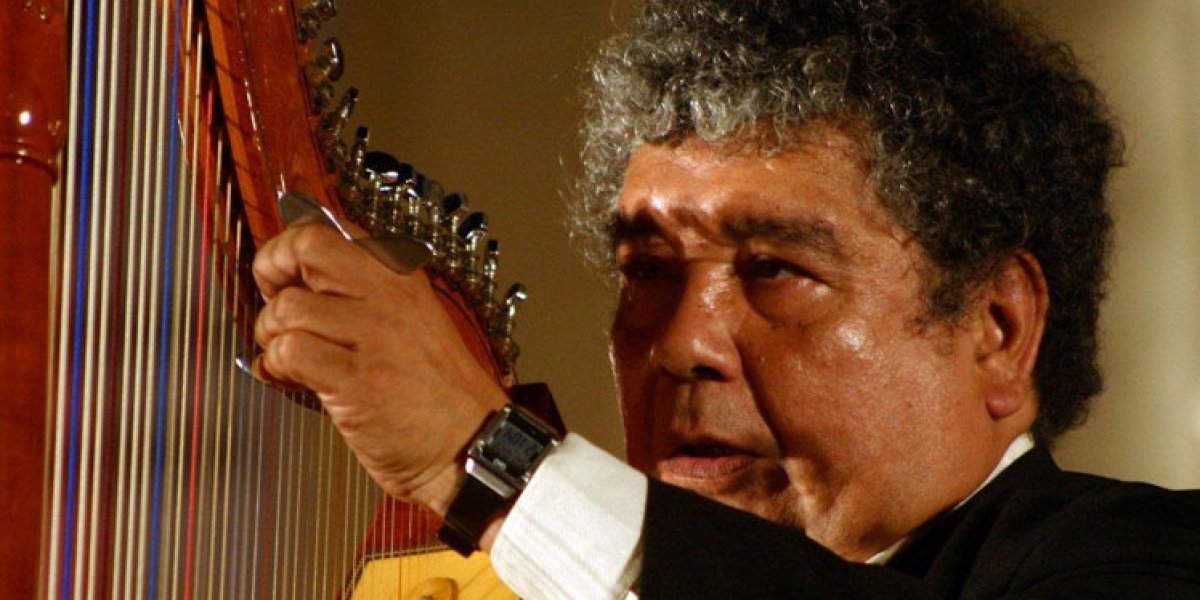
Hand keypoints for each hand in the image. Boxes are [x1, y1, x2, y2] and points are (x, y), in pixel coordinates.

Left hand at [251, 223, 510, 513]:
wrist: (468, 445)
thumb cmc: (436, 393)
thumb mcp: (411, 321)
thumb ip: (362, 295)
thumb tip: (295, 280)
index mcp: (400, 277)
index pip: (327, 230)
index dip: (290, 251)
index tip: (285, 278)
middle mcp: (388, 296)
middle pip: (304, 247)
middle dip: (271, 272)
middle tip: (274, 303)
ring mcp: (375, 336)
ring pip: (287, 307)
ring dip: (272, 335)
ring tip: (288, 356)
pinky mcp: (358, 380)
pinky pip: (290, 351)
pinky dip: (277, 367)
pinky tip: (292, 379)